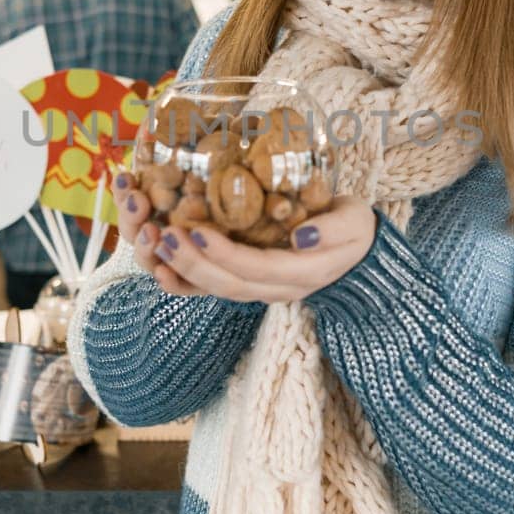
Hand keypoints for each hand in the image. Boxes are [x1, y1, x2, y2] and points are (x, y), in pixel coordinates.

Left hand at [116, 175, 376, 304]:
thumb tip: (300, 236)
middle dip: (192, 263)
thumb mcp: (355, 223)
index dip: (225, 254)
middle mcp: (276, 289)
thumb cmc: (354, 230)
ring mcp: (259, 289)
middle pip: (227, 285)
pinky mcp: (247, 282)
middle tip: (164, 235)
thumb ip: (331, 230)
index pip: (257, 268)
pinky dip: (184, 283)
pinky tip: (160, 268)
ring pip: (215, 289)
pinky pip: (212, 290)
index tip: (198, 232)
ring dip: (182, 271)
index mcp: (302, 273)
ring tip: (155, 243)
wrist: (358, 254)